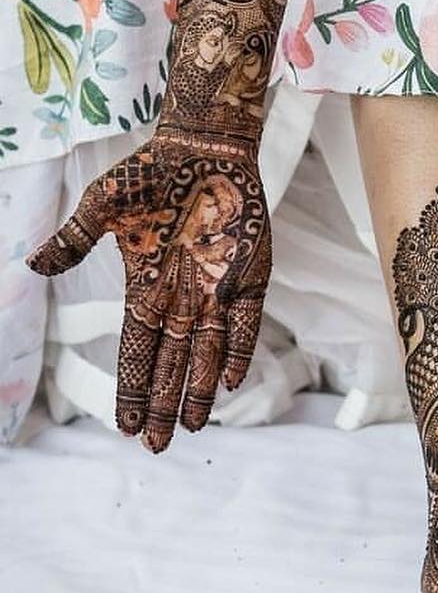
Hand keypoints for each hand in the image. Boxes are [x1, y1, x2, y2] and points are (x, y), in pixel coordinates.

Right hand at [27, 130, 269, 451]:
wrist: (202, 147)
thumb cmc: (150, 174)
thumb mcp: (103, 206)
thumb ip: (73, 240)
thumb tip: (33, 265)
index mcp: (145, 290)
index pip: (136, 351)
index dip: (130, 388)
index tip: (125, 426)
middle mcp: (182, 299)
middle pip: (171, 364)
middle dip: (162, 404)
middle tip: (155, 445)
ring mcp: (217, 290)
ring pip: (207, 354)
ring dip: (198, 389)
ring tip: (191, 427)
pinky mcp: (249, 275)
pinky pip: (245, 322)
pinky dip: (238, 349)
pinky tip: (229, 380)